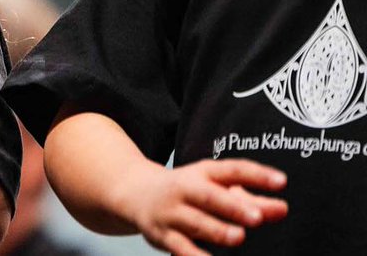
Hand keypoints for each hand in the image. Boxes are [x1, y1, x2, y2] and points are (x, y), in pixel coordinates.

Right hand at [123, 159, 286, 254]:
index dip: (256, 175)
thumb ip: (251, 200)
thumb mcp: (215, 187)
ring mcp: (171, 212)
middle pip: (208, 196)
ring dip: (216, 230)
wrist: (135, 193)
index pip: (231, 170)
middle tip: (257, 216)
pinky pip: (179, 248)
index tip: (282, 182)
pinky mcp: (162, 235)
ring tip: (237, 237)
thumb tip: (282, 210)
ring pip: (194, 222)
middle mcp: (184, 189)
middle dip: (232, 206)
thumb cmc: (187, 192)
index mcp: (202, 173)